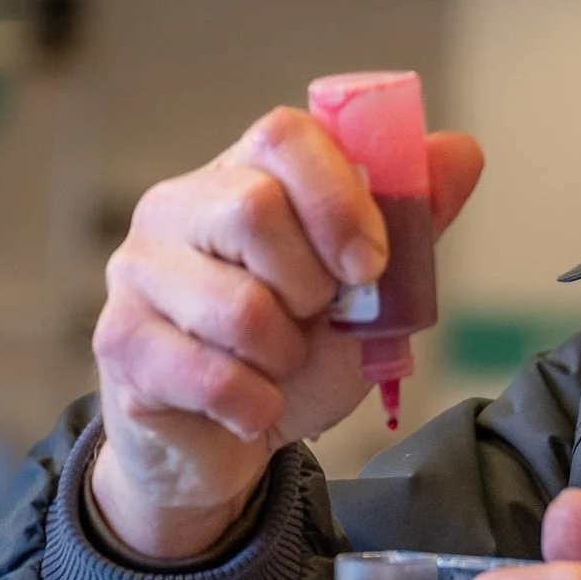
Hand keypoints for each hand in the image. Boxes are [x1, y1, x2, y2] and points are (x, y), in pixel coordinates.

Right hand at [90, 107, 484, 558]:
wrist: (227, 444)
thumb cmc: (295, 356)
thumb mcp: (367, 293)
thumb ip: (410, 225)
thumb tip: (461, 151)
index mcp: (242, 177)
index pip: (284, 134)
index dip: (339, 198)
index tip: (368, 263)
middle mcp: (178, 208)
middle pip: (251, 207)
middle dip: (311, 283)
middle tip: (315, 319)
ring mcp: (137, 272)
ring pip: (235, 304)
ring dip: (285, 354)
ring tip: (279, 366)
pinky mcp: (118, 342)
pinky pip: (208, 373)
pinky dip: (254, 404)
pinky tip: (252, 409)